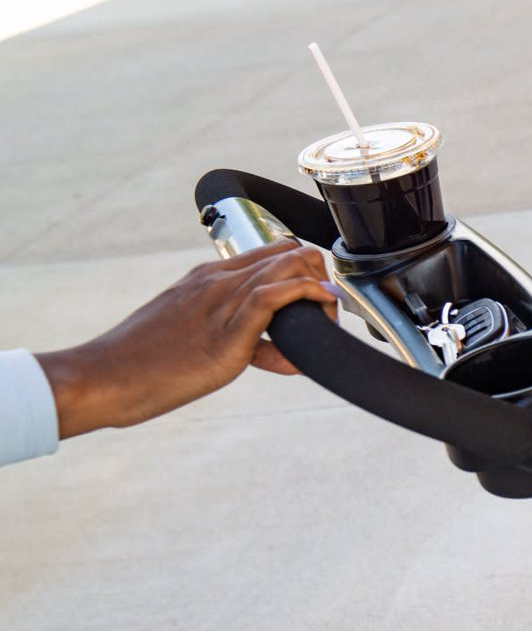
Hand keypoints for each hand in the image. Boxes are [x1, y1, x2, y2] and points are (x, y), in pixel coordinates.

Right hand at [35, 241, 339, 438]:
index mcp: (206, 278)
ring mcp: (220, 300)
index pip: (271, 252)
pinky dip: (307, 298)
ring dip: (321, 291)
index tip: (317, 303)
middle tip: (328, 315)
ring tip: (328, 323)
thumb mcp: (198, 341)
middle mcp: (216, 280)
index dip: (304, 272)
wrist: (104, 377)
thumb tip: (274, 354)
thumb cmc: (144, 365)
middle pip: (288, 252)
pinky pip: (275, 295)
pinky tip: (321, 311)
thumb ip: (239, 339)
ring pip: (287, 266)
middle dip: (319, 278)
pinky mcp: (226, 329)